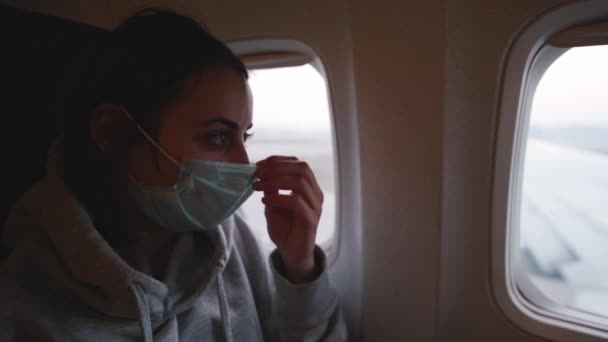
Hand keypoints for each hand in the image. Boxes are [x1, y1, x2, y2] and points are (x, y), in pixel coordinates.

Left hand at [253, 156, 322, 283]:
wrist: (292, 254)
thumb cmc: (285, 228)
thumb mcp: (273, 203)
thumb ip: (271, 188)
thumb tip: (261, 171)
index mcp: (309, 188)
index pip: (299, 164)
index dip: (279, 160)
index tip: (259, 165)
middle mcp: (316, 194)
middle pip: (302, 169)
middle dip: (277, 167)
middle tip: (258, 174)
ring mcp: (315, 207)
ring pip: (300, 182)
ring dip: (275, 181)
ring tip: (258, 186)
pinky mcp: (310, 220)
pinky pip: (296, 202)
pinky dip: (278, 198)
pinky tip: (265, 202)